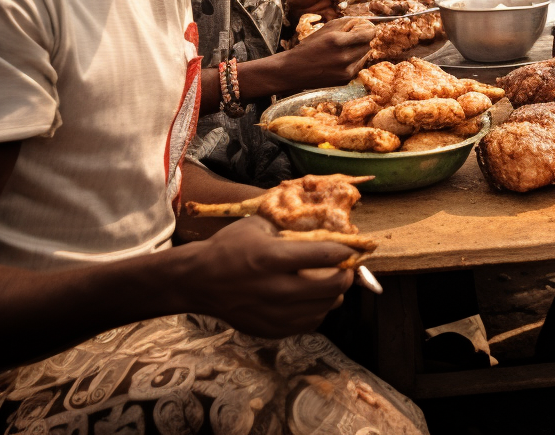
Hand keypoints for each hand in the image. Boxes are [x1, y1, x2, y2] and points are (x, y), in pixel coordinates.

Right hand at [178, 216, 354, 337]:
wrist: (198, 281)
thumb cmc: (229, 247)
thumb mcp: (259, 225)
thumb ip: (291, 227)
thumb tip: (325, 224)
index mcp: (272, 258)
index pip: (326, 255)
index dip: (348, 251)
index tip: (355, 247)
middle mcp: (274, 288)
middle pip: (331, 287)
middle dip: (346, 276)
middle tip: (347, 268)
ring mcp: (272, 313)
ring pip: (323, 309)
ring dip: (335, 296)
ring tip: (333, 284)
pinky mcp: (269, 330)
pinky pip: (308, 324)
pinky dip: (318, 312)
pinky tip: (315, 300)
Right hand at [284, 17, 374, 86]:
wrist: (294, 71)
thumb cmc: (309, 47)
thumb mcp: (325, 29)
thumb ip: (346, 23)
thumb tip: (364, 21)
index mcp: (338, 41)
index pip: (368, 34)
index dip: (371, 30)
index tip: (370, 28)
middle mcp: (344, 57)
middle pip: (368, 45)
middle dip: (365, 40)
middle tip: (357, 37)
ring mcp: (346, 71)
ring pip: (365, 56)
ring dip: (360, 51)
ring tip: (348, 49)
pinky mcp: (345, 80)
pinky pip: (358, 67)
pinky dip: (355, 61)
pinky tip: (343, 60)